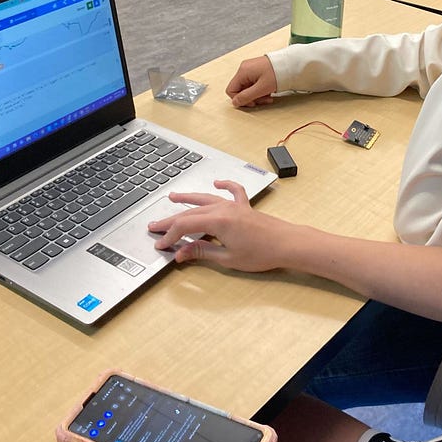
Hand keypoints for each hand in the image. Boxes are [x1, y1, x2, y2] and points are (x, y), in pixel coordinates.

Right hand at [148, 180, 290, 270]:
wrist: (287, 243)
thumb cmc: (262, 252)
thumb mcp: (227, 258)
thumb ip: (202, 253)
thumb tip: (181, 253)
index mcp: (217, 221)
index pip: (185, 227)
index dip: (170, 236)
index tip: (161, 245)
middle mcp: (223, 209)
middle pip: (190, 213)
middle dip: (171, 221)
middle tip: (154, 227)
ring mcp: (234, 206)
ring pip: (205, 200)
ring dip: (188, 200)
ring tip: (173, 197)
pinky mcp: (244, 207)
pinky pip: (232, 191)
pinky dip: (224, 186)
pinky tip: (217, 183)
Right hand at [225, 55, 278, 106]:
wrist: (290, 63)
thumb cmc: (277, 73)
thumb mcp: (261, 88)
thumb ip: (246, 96)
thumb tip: (235, 102)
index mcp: (243, 71)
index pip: (231, 90)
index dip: (239, 99)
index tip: (252, 103)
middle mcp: (244, 69)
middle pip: (240, 89)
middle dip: (252, 97)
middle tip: (264, 100)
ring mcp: (250, 69)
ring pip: (248, 88)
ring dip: (257, 95)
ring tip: (268, 95)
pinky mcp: (257, 70)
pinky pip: (254, 84)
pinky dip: (260, 89)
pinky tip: (269, 90)